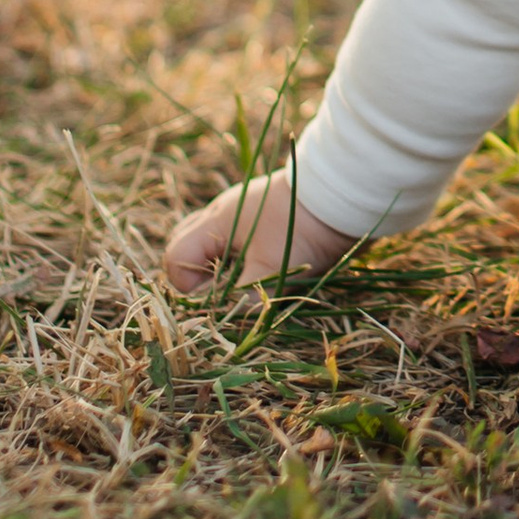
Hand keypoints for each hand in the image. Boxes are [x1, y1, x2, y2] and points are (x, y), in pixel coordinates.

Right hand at [164, 161, 356, 295]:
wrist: (342, 193)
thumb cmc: (302, 227)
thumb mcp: (273, 269)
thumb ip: (246, 300)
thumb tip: (231, 325)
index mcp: (216, 220)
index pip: (176, 257)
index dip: (189, 286)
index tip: (218, 296)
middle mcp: (222, 213)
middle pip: (185, 245)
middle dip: (197, 275)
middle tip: (224, 291)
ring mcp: (240, 212)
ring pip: (210, 243)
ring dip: (218, 268)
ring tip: (243, 282)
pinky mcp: (261, 216)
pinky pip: (233, 240)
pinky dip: (237, 258)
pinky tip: (260, 268)